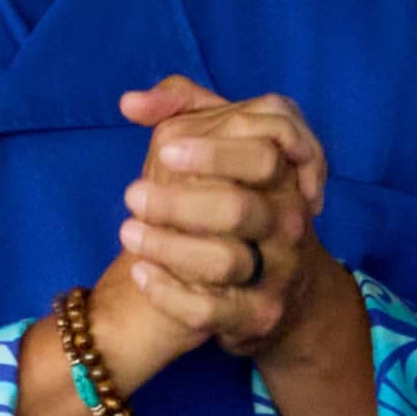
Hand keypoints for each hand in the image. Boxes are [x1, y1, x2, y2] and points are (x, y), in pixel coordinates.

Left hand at [110, 76, 341, 364]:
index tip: (163, 150)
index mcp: (284, 175)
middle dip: (179, 201)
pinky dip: (169, 292)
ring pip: (223, 260)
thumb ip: (182, 110)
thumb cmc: (235, 201)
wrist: (275, 284)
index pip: (264, 152)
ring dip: (167, 246)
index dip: (214, 151)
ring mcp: (278, 270)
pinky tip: (141, 273)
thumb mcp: (222, 148)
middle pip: (239, 207)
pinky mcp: (258, 313)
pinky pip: (211, 309)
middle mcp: (289, 221)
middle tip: (131, 194)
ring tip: (127, 232)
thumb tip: (130, 102)